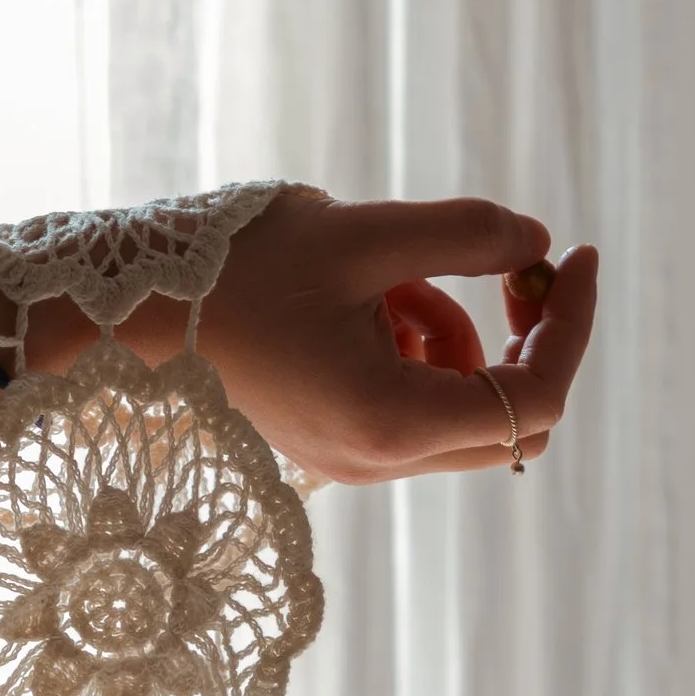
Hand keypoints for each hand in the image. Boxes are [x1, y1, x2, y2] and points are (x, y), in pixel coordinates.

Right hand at [164, 188, 599, 483]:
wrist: (119, 315)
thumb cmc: (230, 271)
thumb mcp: (358, 235)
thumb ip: (463, 237)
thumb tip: (539, 244)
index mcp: (393, 423)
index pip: (535, 398)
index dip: (570, 325)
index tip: (575, 255)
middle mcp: (382, 460)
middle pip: (512, 419)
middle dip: (524, 335)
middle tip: (511, 262)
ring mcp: (359, 457)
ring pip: (462, 402)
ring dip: (458, 328)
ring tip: (394, 272)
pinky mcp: (337, 438)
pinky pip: (415, 395)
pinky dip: (415, 339)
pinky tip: (364, 296)